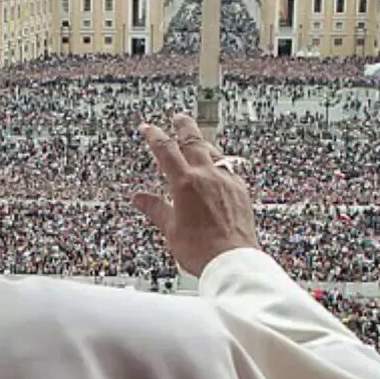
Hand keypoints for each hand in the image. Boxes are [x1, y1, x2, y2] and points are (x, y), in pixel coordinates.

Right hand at [131, 114, 257, 276]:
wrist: (232, 261)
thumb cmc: (201, 250)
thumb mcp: (170, 228)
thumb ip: (155, 209)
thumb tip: (139, 198)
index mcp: (186, 183)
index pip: (165, 150)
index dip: (154, 135)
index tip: (148, 128)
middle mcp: (208, 176)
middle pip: (194, 140)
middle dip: (183, 126)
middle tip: (178, 117)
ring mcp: (227, 182)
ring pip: (214, 151)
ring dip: (203, 142)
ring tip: (198, 139)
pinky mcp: (240, 191)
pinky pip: (229, 168)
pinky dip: (219, 163)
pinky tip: (219, 168)